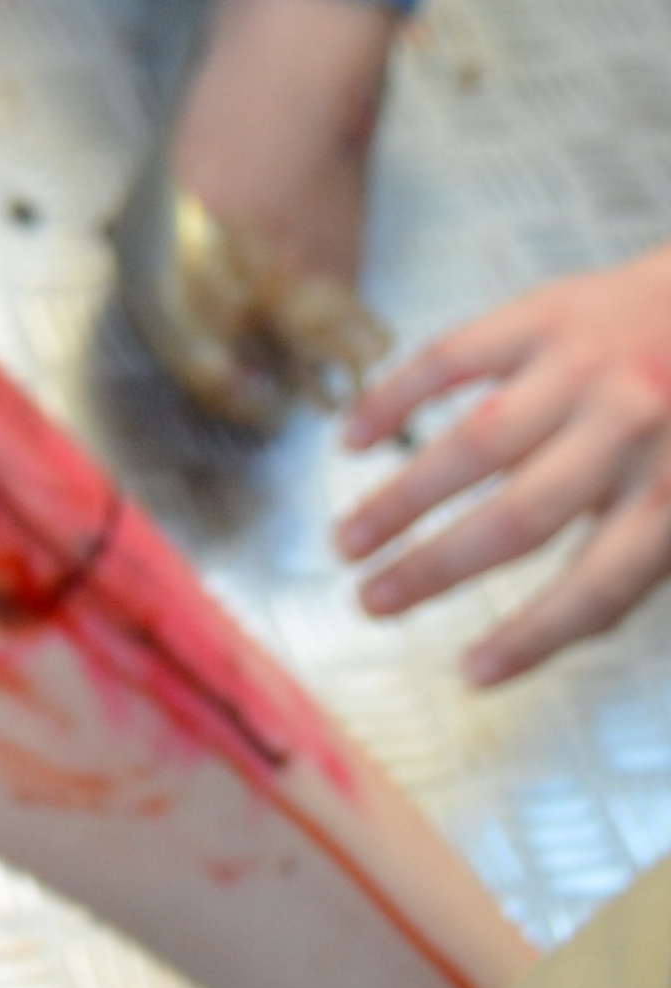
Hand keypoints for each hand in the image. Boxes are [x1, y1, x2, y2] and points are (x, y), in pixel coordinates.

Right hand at [336, 248, 670, 684]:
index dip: (532, 638)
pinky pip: (451, 356)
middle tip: (370, 604)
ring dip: (401, 498)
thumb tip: (565, 625)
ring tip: (346, 540)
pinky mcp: (541, 314)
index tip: (471, 674)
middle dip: (435, 569)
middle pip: (518, 519)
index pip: (596, 588)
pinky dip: (394, 397)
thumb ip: (645, 551)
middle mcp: (626, 433)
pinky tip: (351, 438)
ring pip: (474, 443)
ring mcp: (579, 369)